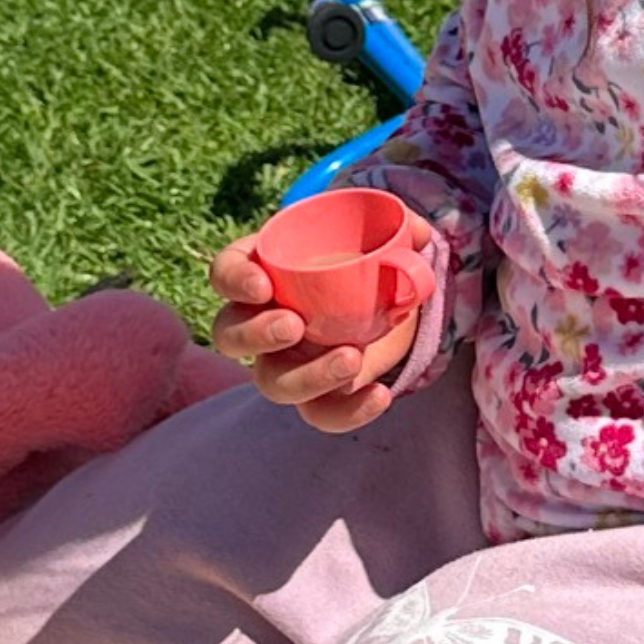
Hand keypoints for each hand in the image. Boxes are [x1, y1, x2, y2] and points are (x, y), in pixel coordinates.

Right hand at [209, 231, 428, 433]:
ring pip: (271, 382)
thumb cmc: (363, 262)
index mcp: (264, 269)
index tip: (263, 285)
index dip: (235, 280)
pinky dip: (347, 412)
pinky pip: (318, 414)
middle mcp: (262, 319)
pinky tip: (379, 396)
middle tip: (293, 325)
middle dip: (255, 334)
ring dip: (306, 377)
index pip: (225, 273)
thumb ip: (398, 228)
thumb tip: (418, 235)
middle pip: (229, 335)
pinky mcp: (318, 395)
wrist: (388, 306)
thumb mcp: (378, 237)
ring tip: (351, 359)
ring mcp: (285, 362)